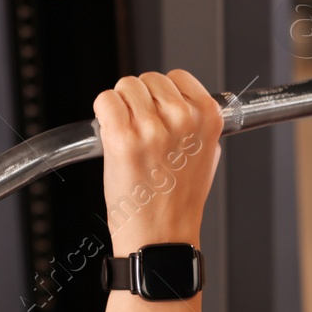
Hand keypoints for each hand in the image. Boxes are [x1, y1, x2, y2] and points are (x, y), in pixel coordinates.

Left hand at [93, 71, 224, 257]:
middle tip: (142, 130)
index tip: (159, 112)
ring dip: (121, 107)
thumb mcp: (207, 155)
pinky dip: (103, 112)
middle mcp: (183, 119)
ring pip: (125, 87)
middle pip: (148, 79)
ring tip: (129, 136)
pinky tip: (112, 133)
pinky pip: (105, 100)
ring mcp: (152, 129)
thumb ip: (196, 122)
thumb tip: (177, 100)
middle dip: (140, 100)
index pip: (177, 77)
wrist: (160, 235)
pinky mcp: (122, 139)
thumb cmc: (179, 200)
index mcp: (208, 118)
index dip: (163, 94)